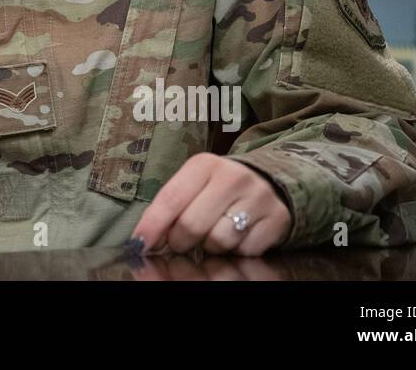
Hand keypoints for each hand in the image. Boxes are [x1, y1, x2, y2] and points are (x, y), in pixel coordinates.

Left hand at [131, 153, 291, 255]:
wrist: (269, 181)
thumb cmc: (218, 187)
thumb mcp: (193, 184)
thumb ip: (170, 207)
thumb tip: (145, 239)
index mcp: (204, 164)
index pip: (170, 199)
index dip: (152, 226)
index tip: (139, 244)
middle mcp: (233, 177)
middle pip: (192, 225)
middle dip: (180, 241)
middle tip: (181, 241)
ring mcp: (258, 198)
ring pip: (219, 241)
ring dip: (210, 246)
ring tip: (214, 232)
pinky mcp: (277, 219)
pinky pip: (245, 250)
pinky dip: (236, 250)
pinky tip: (237, 235)